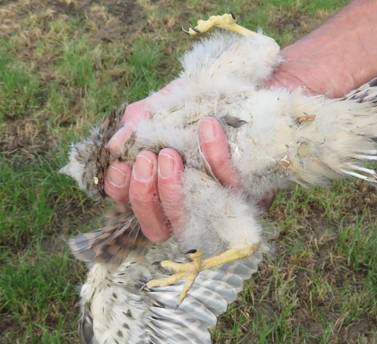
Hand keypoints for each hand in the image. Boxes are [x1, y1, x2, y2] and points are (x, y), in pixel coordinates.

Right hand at [105, 54, 319, 242]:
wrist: (263, 83)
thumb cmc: (210, 99)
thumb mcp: (169, 104)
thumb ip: (140, 121)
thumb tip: (113, 145)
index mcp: (166, 186)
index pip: (133, 208)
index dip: (121, 193)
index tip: (119, 166)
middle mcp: (191, 204)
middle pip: (158, 228)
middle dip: (145, 197)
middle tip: (147, 160)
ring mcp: (220, 205)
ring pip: (190, 221)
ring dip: (172, 191)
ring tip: (168, 154)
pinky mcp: (252, 195)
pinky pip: (229, 186)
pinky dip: (214, 157)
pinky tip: (207, 127)